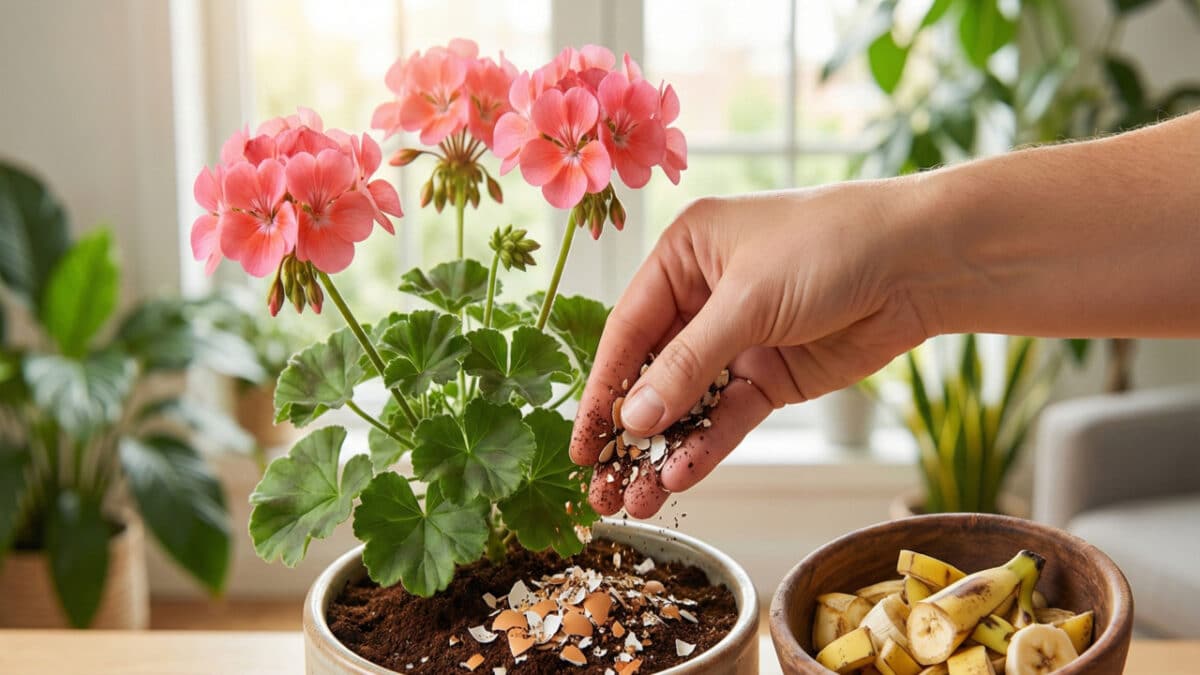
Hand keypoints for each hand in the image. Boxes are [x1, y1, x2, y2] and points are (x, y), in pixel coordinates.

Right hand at [569, 182, 933, 517]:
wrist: (920, 262)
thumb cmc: (829, 246)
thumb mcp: (746, 300)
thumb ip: (686, 364)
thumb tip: (632, 421)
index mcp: (683, 255)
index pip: (627, 330)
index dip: (602, 389)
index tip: (581, 444)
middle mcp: (702, 298)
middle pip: (652, 374)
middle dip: (629, 432)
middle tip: (603, 487)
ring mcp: (738, 340)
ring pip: (688, 405)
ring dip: (663, 451)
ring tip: (635, 502)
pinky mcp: (771, 375)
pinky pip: (729, 416)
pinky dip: (707, 446)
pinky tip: (681, 477)